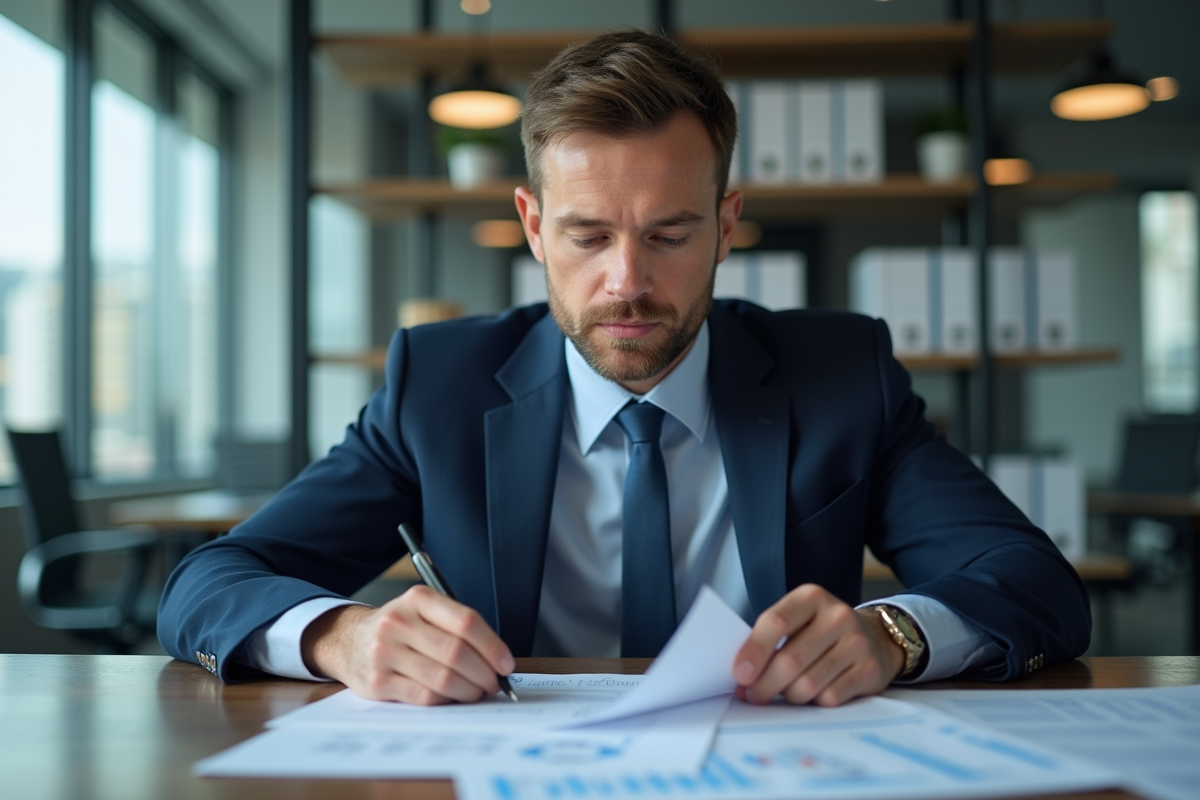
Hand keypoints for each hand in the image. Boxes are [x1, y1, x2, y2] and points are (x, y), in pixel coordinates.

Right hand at [301, 585, 514, 705]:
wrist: (349, 639)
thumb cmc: (401, 628)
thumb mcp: (424, 611)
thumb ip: (458, 627)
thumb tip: (497, 661)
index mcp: (418, 599)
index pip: (466, 622)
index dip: (492, 646)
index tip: (506, 664)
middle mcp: (399, 622)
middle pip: (456, 652)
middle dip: (484, 674)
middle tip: (494, 684)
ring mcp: (385, 652)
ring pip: (443, 678)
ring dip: (469, 691)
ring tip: (476, 693)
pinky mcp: (377, 681)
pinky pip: (424, 696)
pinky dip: (446, 701)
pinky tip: (452, 699)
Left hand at [731, 584, 904, 706]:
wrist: (877, 637)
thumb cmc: (824, 631)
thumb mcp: (799, 620)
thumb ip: (771, 639)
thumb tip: (742, 674)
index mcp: (811, 597)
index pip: (776, 622)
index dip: (754, 651)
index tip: (739, 674)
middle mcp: (837, 616)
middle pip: (789, 660)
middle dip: (764, 684)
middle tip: (753, 695)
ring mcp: (856, 643)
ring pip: (807, 684)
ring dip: (788, 696)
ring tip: (784, 692)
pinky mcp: (869, 670)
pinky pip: (829, 697)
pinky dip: (814, 702)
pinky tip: (812, 694)